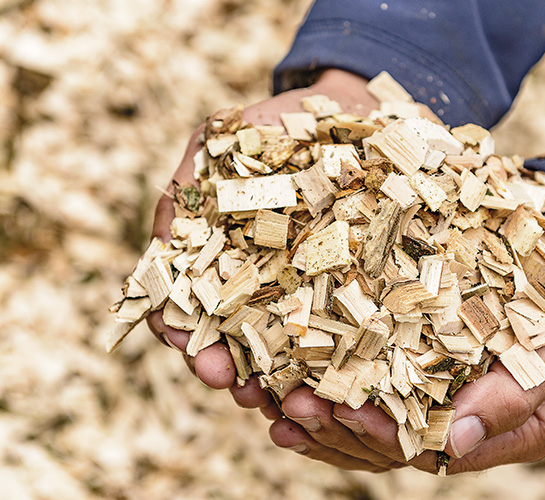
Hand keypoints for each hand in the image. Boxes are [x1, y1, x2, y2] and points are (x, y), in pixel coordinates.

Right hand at [145, 69, 378, 419]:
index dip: (189, 339)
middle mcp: (260, 282)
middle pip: (238, 341)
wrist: (347, 109)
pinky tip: (340, 386)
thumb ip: (187, 188)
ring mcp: (309, 287)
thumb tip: (164, 240)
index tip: (200, 359)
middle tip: (239, 391)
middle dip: (235, 373)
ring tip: (293, 405)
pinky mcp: (356, 284)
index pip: (191, 312)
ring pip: (290, 348)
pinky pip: (348, 330)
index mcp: (221, 260)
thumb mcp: (219, 142)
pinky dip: (340, 362)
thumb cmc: (276, 124)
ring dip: (285, 383)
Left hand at [269, 208, 544, 473]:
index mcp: (499, 429)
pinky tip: (286, 370)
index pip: (431, 449)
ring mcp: (437, 386)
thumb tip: (454, 444)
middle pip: (389, 440)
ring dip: (320, 411)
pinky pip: (370, 374)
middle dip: (336, 428)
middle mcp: (461, 416)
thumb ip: (516, 395)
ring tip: (268, 399)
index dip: (384, 438)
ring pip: (370, 414)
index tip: (344, 413)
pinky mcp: (417, 351)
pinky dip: (330, 374)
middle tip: (288, 406)